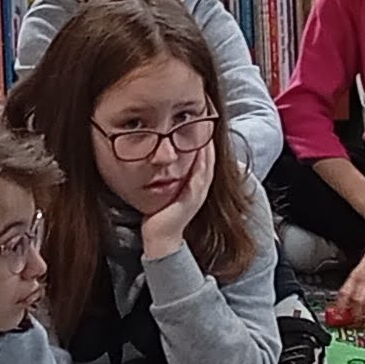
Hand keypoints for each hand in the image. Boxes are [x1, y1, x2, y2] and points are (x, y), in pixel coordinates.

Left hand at [141, 134, 214, 261]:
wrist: (160, 239)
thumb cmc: (158, 218)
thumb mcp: (164, 193)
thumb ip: (164, 180)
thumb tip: (156, 164)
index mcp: (193, 189)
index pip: (203, 162)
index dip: (204, 146)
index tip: (201, 127)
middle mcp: (198, 191)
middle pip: (208, 162)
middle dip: (208, 142)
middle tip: (209, 124)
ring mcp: (197, 195)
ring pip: (207, 167)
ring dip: (208, 150)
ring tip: (208, 133)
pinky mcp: (191, 199)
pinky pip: (200, 177)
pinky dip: (203, 163)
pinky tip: (202, 151)